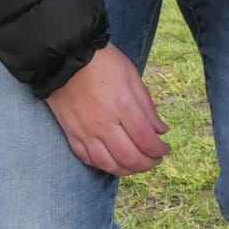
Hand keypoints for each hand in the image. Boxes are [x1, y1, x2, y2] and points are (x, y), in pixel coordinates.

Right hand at [46, 43, 168, 175]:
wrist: (64, 57)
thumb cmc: (102, 61)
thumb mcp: (132, 76)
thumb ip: (147, 107)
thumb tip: (161, 131)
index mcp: (123, 106)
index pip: (146, 141)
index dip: (159, 151)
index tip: (165, 150)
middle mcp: (104, 123)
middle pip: (129, 157)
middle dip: (147, 164)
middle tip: (154, 160)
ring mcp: (85, 131)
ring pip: (108, 164)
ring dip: (127, 170)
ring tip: (136, 165)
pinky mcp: (71, 134)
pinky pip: (88, 159)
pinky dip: (103, 165)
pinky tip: (113, 161)